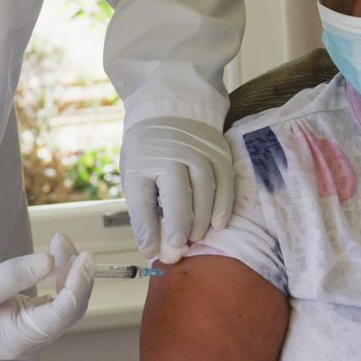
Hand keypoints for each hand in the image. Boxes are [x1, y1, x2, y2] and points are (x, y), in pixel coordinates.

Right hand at [0, 234, 94, 358]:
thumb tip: (49, 260)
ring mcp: (34, 329)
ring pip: (66, 300)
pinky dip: (60, 276)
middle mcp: (33, 338)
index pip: (64, 311)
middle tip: (65, 242)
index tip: (84, 257)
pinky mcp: (32, 318)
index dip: (79, 283)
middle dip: (75, 272)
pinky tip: (56, 259)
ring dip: (68, 271)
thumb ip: (15, 274)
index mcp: (22, 338)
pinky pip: (56, 298)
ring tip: (60, 243)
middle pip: (71, 306)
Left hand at [120, 117, 232, 261]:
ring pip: (205, 189)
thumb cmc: (149, 151)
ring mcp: (199, 150)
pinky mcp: (220, 151)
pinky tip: (218, 223)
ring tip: (196, 236)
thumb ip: (144, 210)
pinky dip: (223, 205)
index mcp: (143, 160)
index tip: (153, 250)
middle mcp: (172, 153)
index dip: (148, 229)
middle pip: (178, 194)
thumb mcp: (135, 175)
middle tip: (180, 245)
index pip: (144, 199)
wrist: (171, 110)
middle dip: (180, 225)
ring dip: (203, 219)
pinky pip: (226, 181)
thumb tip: (153, 248)